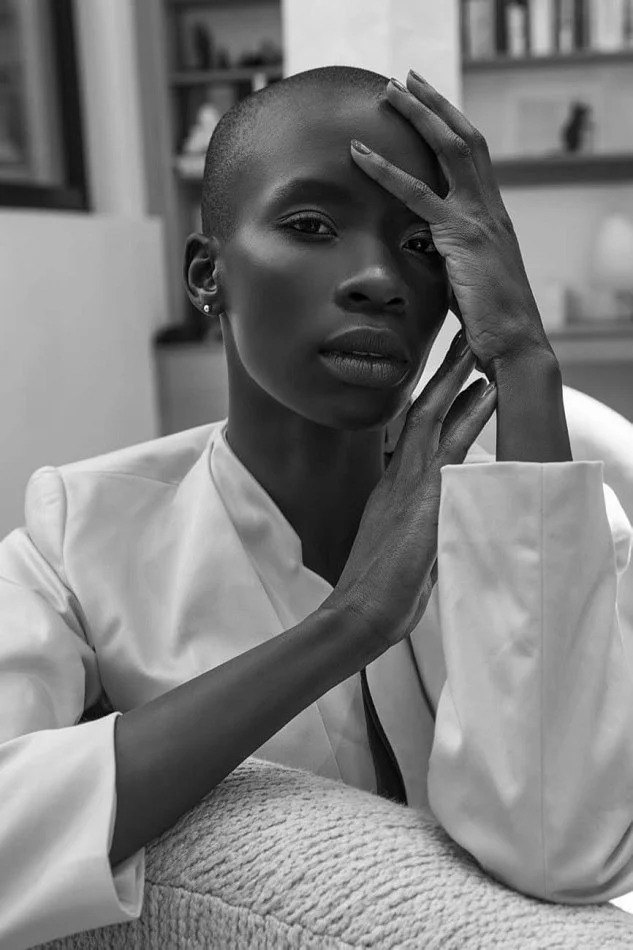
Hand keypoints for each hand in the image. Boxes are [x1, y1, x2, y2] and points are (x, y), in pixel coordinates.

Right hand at [322, 334, 496, 649]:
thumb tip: (433, 516)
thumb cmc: (378, 588)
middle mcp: (400, 476)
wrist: (360, 610)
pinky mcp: (426, 497)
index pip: (413, 432)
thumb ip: (415, 520)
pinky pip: (453, 445)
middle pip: (422, 412)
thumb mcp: (397, 544)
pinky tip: (487, 392)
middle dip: (443, 376)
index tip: (449, 375)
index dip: (431, 400)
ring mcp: (411, 483)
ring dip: (458, 382)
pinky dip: (470, 415)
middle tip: (462, 342)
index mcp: (392, 486)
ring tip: (477, 353)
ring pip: (435, 419)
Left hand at [350, 70, 554, 376]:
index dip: (449, 129)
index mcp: (492, 216)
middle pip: (464, 138)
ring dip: (418, 115)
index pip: (472, 158)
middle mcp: (489, 208)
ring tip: (389, 91)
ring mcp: (478, 218)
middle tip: (406, 80)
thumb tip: (426, 257)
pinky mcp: (461, 237)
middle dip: (435, 105)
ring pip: (448, 149)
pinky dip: (386, 171)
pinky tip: (359, 155)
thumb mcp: (468, 282)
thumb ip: (450, 260)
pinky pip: (417, 195)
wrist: (514, 343)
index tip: (427, 108)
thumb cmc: (491, 323)